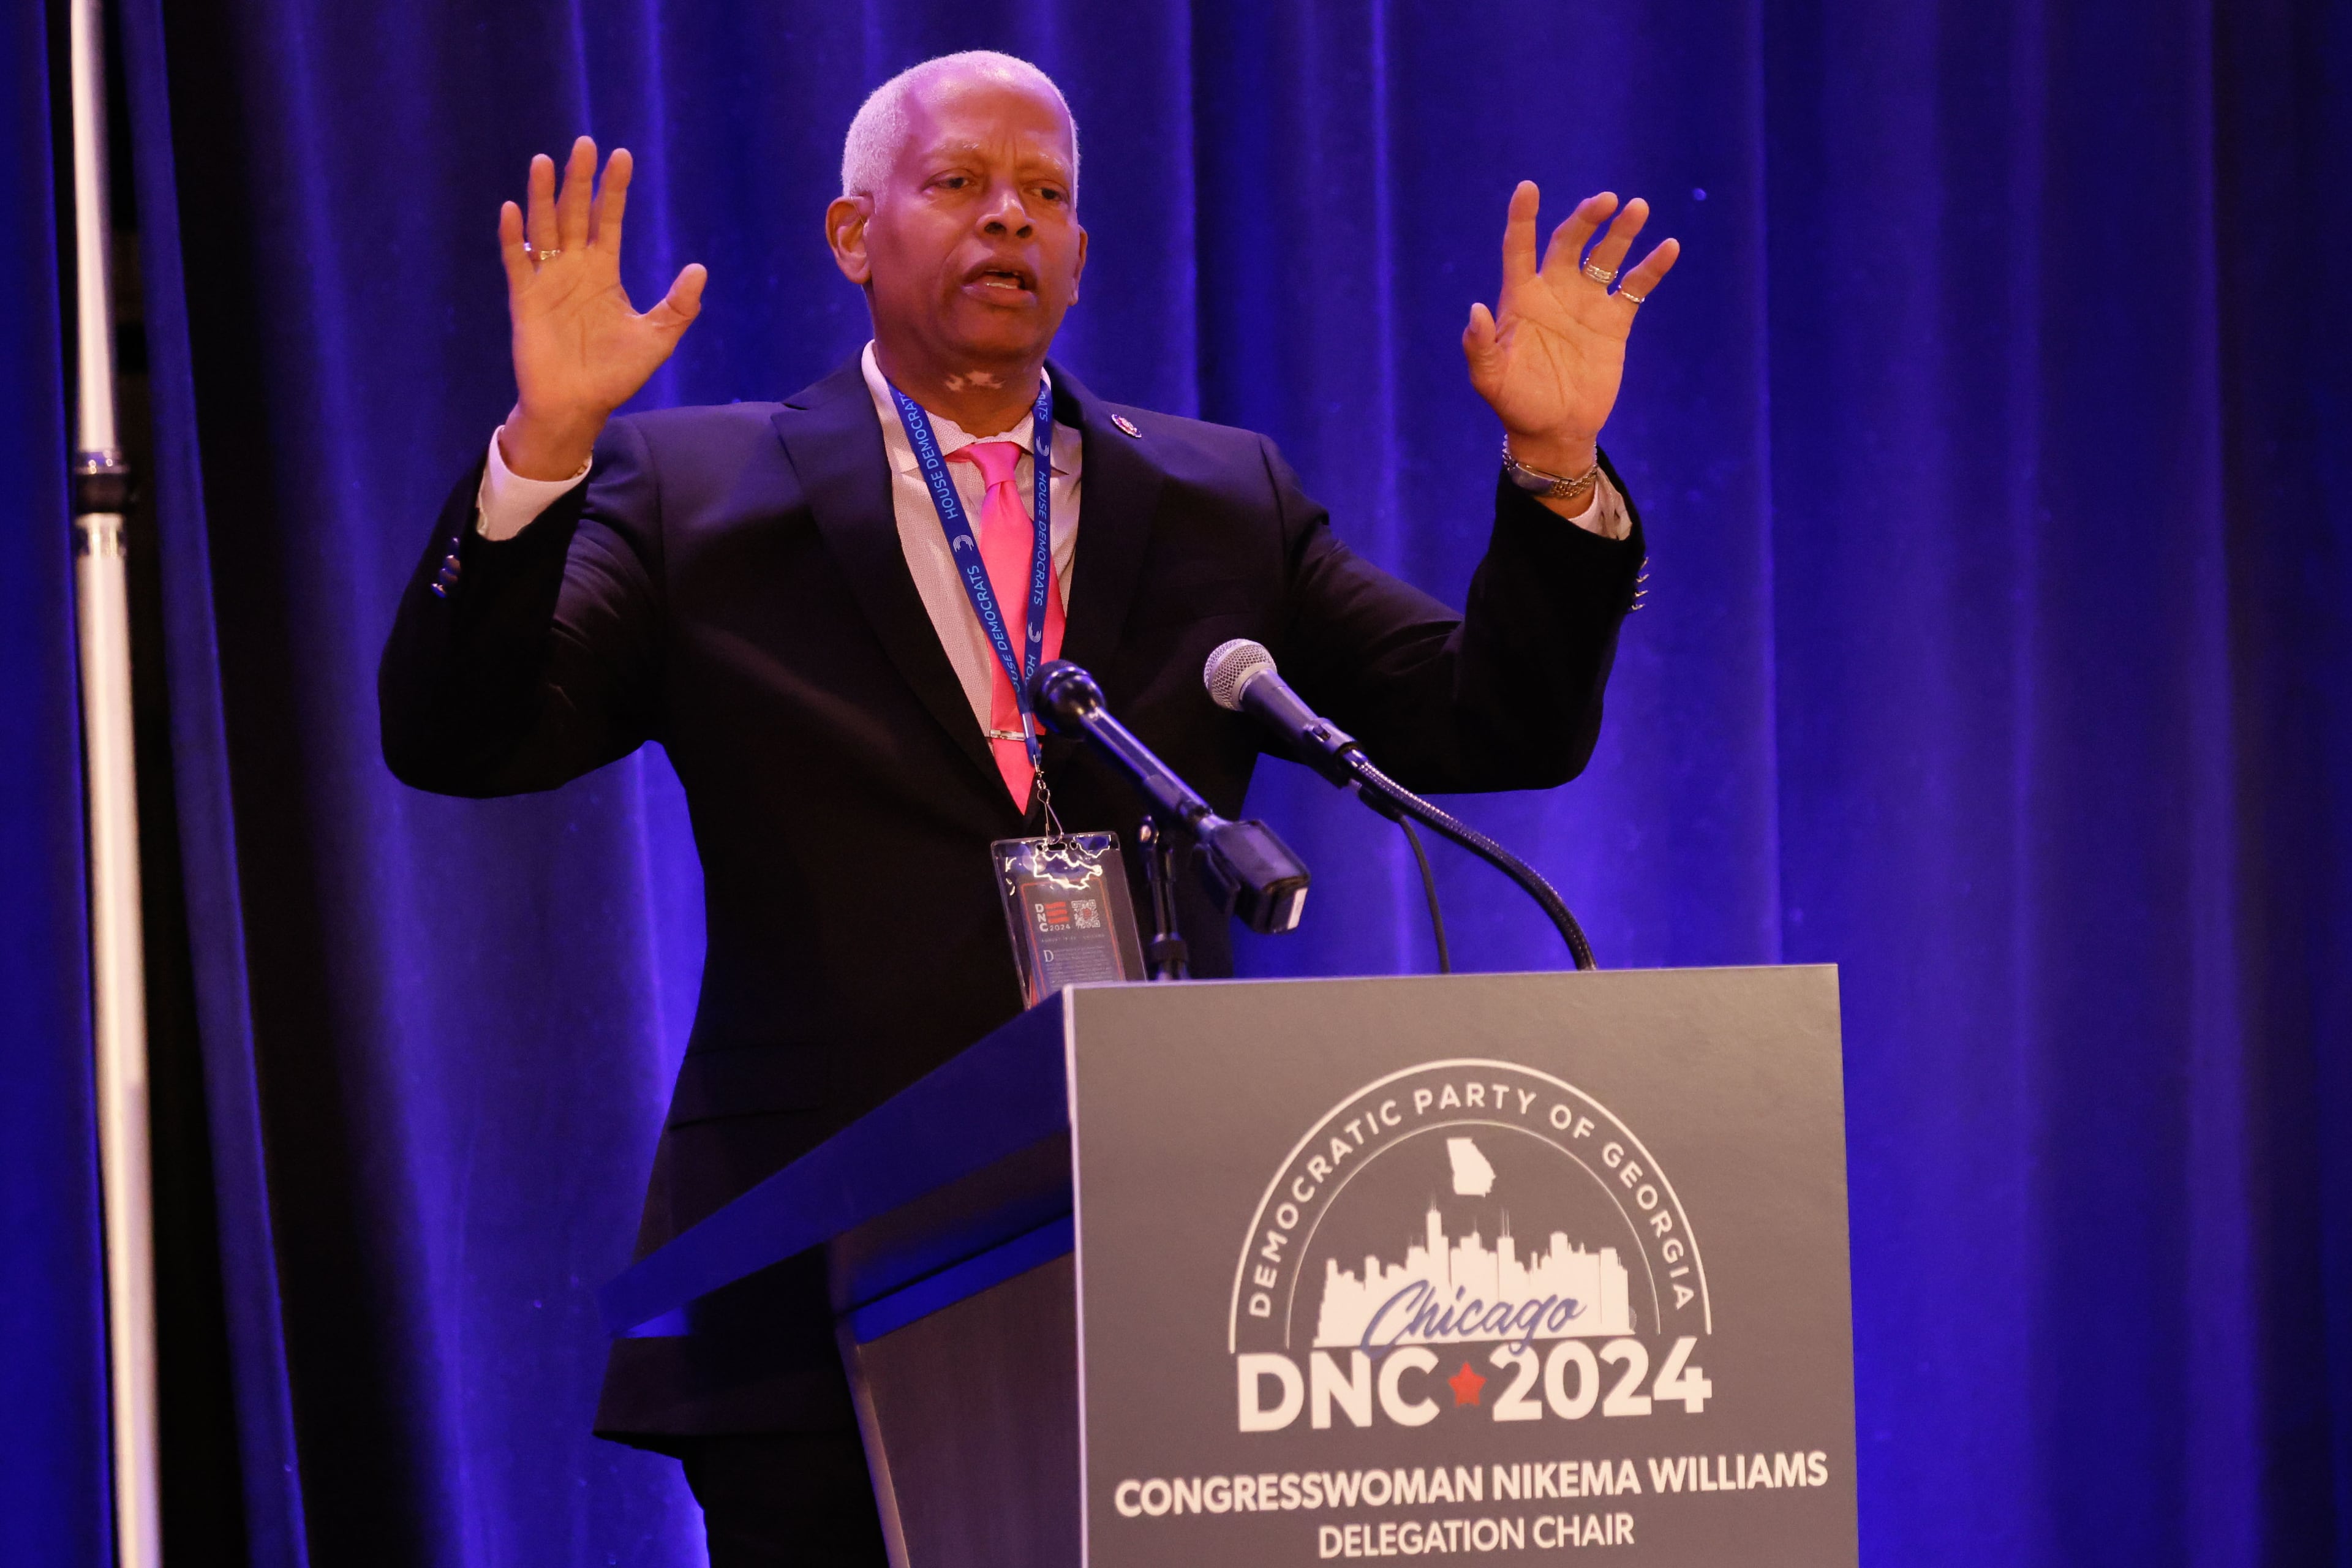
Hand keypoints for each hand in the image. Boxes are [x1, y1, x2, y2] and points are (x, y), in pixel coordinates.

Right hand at [498, 137, 706, 478]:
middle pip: (574, 213)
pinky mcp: (524, 300)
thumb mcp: (657, 338)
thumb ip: (678, 305)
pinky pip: (516, 262)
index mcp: (603, 272)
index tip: (622, 155)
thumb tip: (699, 269)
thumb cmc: (616, 374)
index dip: (614, 189)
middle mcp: (573, 268)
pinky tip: (512, 210)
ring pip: (543, 228)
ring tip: (545, 161)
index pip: (608, 219)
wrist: (579, 406)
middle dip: (579, 180)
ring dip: (543, 196)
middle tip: (585, 144)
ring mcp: (547, 281)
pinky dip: (513, 237)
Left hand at [1462, 184, 1679, 478]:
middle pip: (1570, 242)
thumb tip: (1476, 310)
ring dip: (1621, 231)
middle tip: (1605, 200)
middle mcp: (1554, 292)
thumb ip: (1480, 347)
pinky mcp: (1614, 322)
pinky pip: (1635, 286)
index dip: (1522, 218)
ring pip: (1605, 256)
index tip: (1527, 187)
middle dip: (1585, 218)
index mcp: (1521, 299)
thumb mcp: (1491, 381)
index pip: (1519, 248)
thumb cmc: (1516, 404)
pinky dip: (1651, 267)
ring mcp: (1586, 304)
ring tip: (1637, 208)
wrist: (1554, 431)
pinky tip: (1667, 247)